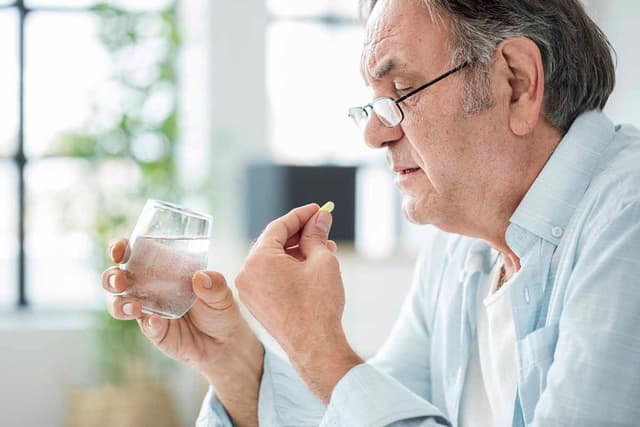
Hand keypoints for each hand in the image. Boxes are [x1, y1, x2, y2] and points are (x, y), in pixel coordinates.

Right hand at [101, 239, 262, 384]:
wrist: (225, 342)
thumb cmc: (219, 308)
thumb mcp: (222, 294)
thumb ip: (215, 284)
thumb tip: (201, 277)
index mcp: (162, 268)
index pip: (135, 253)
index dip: (121, 249)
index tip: (119, 250)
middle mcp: (149, 287)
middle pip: (118, 279)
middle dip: (112, 278)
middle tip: (120, 281)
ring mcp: (149, 310)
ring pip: (121, 304)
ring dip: (120, 304)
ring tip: (133, 307)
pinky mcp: (155, 332)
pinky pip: (146, 326)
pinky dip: (149, 323)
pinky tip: (156, 321)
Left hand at [236, 203, 361, 401]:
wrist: (314, 347)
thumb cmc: (318, 305)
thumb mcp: (322, 261)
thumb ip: (317, 235)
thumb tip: (320, 218)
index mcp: (258, 259)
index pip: (279, 226)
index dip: (301, 215)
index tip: (318, 209)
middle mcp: (247, 273)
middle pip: (274, 242)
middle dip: (300, 233)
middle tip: (322, 225)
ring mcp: (249, 291)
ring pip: (273, 260)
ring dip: (297, 251)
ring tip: (324, 247)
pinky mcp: (257, 304)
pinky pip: (271, 277)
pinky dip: (289, 268)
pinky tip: (311, 265)